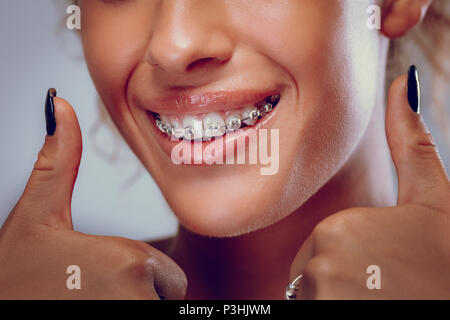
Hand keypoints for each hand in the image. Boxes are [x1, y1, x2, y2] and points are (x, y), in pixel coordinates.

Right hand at [0, 91, 186, 298]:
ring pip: (157, 309)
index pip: (166, 272)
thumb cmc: (14, 275)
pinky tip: (95, 307)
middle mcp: (139, 295)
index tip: (99, 276)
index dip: (137, 275)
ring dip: (133, 304)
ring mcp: (134, 315)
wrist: (2, 303)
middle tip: (93, 292)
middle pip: (165, 295)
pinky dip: (130, 313)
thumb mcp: (37, 218)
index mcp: (129, 260)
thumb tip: (60, 104)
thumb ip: (57, 165)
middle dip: (138, 294)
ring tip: (92, 301)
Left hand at [289, 71, 449, 298]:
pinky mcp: (312, 312)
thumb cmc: (444, 263)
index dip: (358, 256)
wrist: (444, 303)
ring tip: (376, 297)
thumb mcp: (434, 205)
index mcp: (341, 225)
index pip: (328, 240)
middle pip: (316, 267)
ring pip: (313, 291)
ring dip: (337, 296)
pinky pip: (306, 306)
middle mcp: (322, 258)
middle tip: (385, 287)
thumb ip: (412, 147)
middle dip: (344, 278)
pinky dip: (327, 306)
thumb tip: (402, 81)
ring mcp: (317, 292)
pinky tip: (359, 304)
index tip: (387, 266)